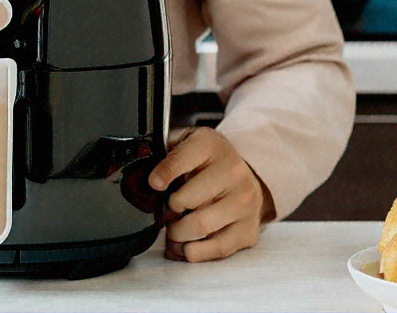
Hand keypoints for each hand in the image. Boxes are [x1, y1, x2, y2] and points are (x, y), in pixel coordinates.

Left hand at [148, 127, 274, 262]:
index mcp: (210, 145)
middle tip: (164, 212)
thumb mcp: (185, 142)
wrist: (244, 173)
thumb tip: (147, 174)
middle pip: (189, 198)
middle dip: (169, 209)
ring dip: (179, 232)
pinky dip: (196, 252)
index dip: (164, 174)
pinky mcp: (249, 228)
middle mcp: (233, 172)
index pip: (181, 160)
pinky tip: (185, 248)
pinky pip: (219, 247)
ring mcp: (244, 202)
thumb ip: (165, 152)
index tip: (154, 184)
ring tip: (172, 230)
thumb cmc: (207, 159)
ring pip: (202, 225)